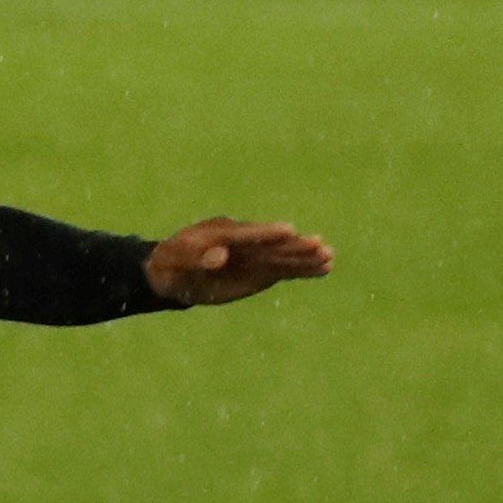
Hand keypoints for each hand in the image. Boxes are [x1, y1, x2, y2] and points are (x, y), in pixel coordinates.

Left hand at [144, 217, 333, 305]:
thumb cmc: (174, 263)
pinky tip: (324, 269)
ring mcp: (254, 255)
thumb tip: (218, 257)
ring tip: (329, 258)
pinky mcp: (261, 270)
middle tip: (319, 245)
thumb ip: (197, 259)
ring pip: (282, 256)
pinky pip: (284, 270)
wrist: (173, 271)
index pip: (248, 234)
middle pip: (271, 244)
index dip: (267, 233)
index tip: (288, 231)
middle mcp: (244, 242)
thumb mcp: (178, 261)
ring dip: (305, 258)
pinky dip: (302, 270)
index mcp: (222, 233)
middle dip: (294, 246)